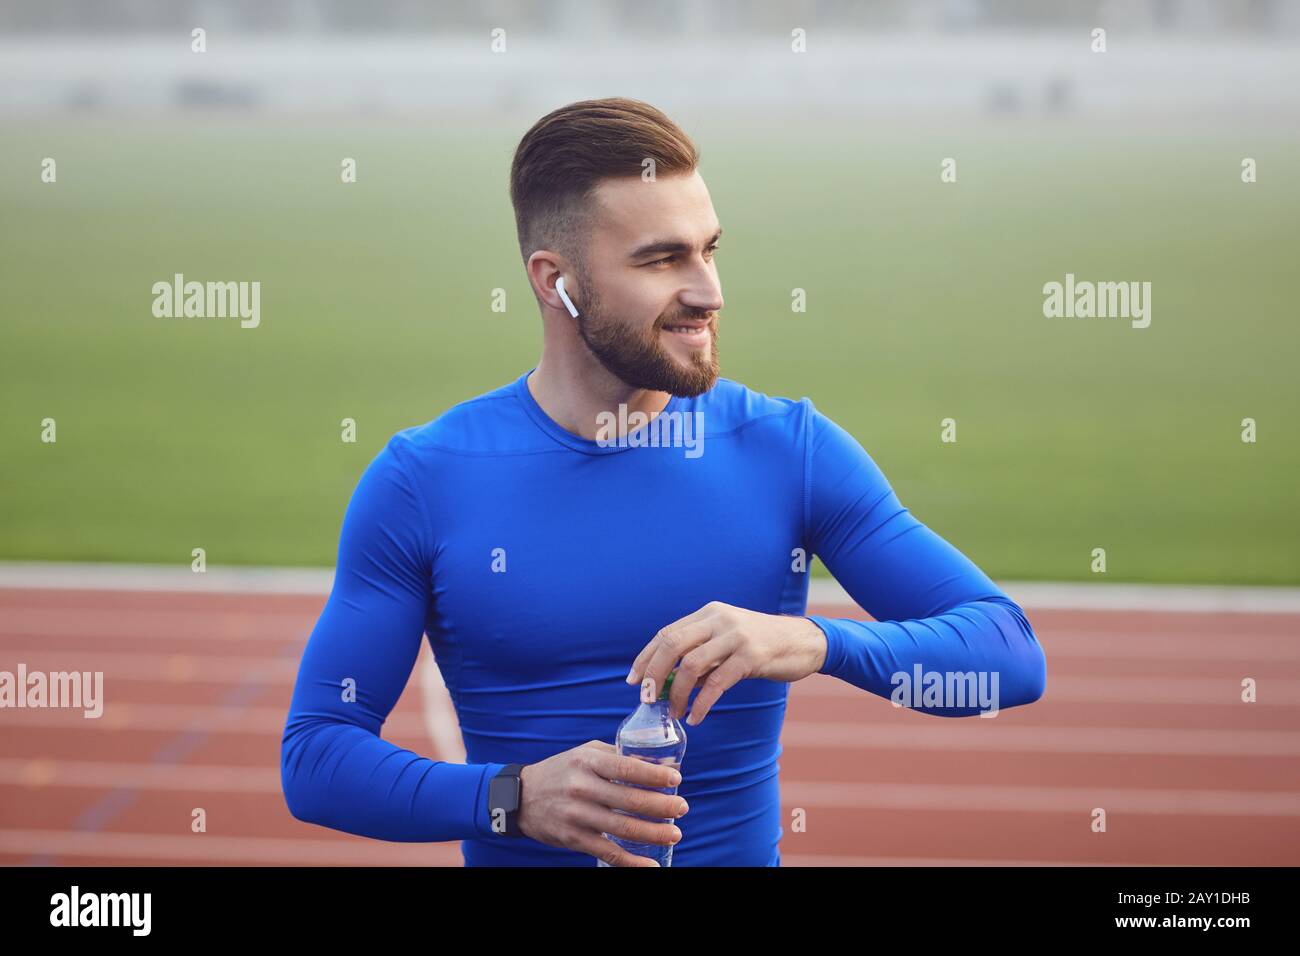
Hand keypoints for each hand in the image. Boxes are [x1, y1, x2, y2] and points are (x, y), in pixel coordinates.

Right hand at [515, 740, 688, 866]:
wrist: (520, 798)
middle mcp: (582, 787)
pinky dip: (632, 862)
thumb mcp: (584, 753)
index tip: (676, 779)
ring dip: (654, 833)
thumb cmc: (560, 771)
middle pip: (630, 800)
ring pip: (623, 828)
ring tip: (674, 834)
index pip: (628, 768)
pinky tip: (652, 864)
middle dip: (663, 806)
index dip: (655, 775)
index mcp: (588, 761)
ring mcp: (577, 815)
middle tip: (682, 808)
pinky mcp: (573, 839)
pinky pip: (608, 852)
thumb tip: (656, 762)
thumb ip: (615, 756)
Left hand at [627, 602, 827, 725]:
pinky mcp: (752, 657)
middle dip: (653, 673)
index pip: (666, 633)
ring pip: (692, 665)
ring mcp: (736, 636)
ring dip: (676, 693)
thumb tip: (667, 683)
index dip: (645, 658)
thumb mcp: (727, 640)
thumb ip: (701, 655)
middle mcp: (719, 619)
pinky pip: (717, 683)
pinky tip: (696, 716)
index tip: (633, 680)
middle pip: (673, 644)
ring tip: (673, 712)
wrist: (804, 642)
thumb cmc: (761, 645)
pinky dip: (702, 703)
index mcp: (709, 613)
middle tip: (646, 698)